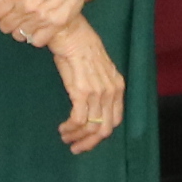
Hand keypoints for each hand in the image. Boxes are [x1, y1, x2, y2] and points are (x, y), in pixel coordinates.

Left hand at [0, 0, 82, 45]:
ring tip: (26, 19)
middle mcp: (27, 6)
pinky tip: (38, 26)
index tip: (4, 5)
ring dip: (20, 29)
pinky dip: (35, 36)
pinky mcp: (56, 25)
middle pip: (4, 26)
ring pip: (19, 35)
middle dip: (7, 20)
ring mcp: (42, 17)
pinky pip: (37, 41)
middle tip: (15, 13)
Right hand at [49, 24, 123, 152]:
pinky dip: (70, 128)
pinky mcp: (82, 92)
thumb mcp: (98, 69)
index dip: (101, 135)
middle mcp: (111, 92)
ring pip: (91, 127)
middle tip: (76, 148)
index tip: (88, 140)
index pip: (115, 120)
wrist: (71, 33)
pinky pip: (78, 119)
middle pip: (105, 129)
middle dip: (89, 143)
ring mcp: (98, 93)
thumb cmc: (80, 47)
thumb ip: (100, 87)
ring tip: (65, 137)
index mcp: (118, 86)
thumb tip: (91, 106)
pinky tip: (63, 128)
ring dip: (76, 136)